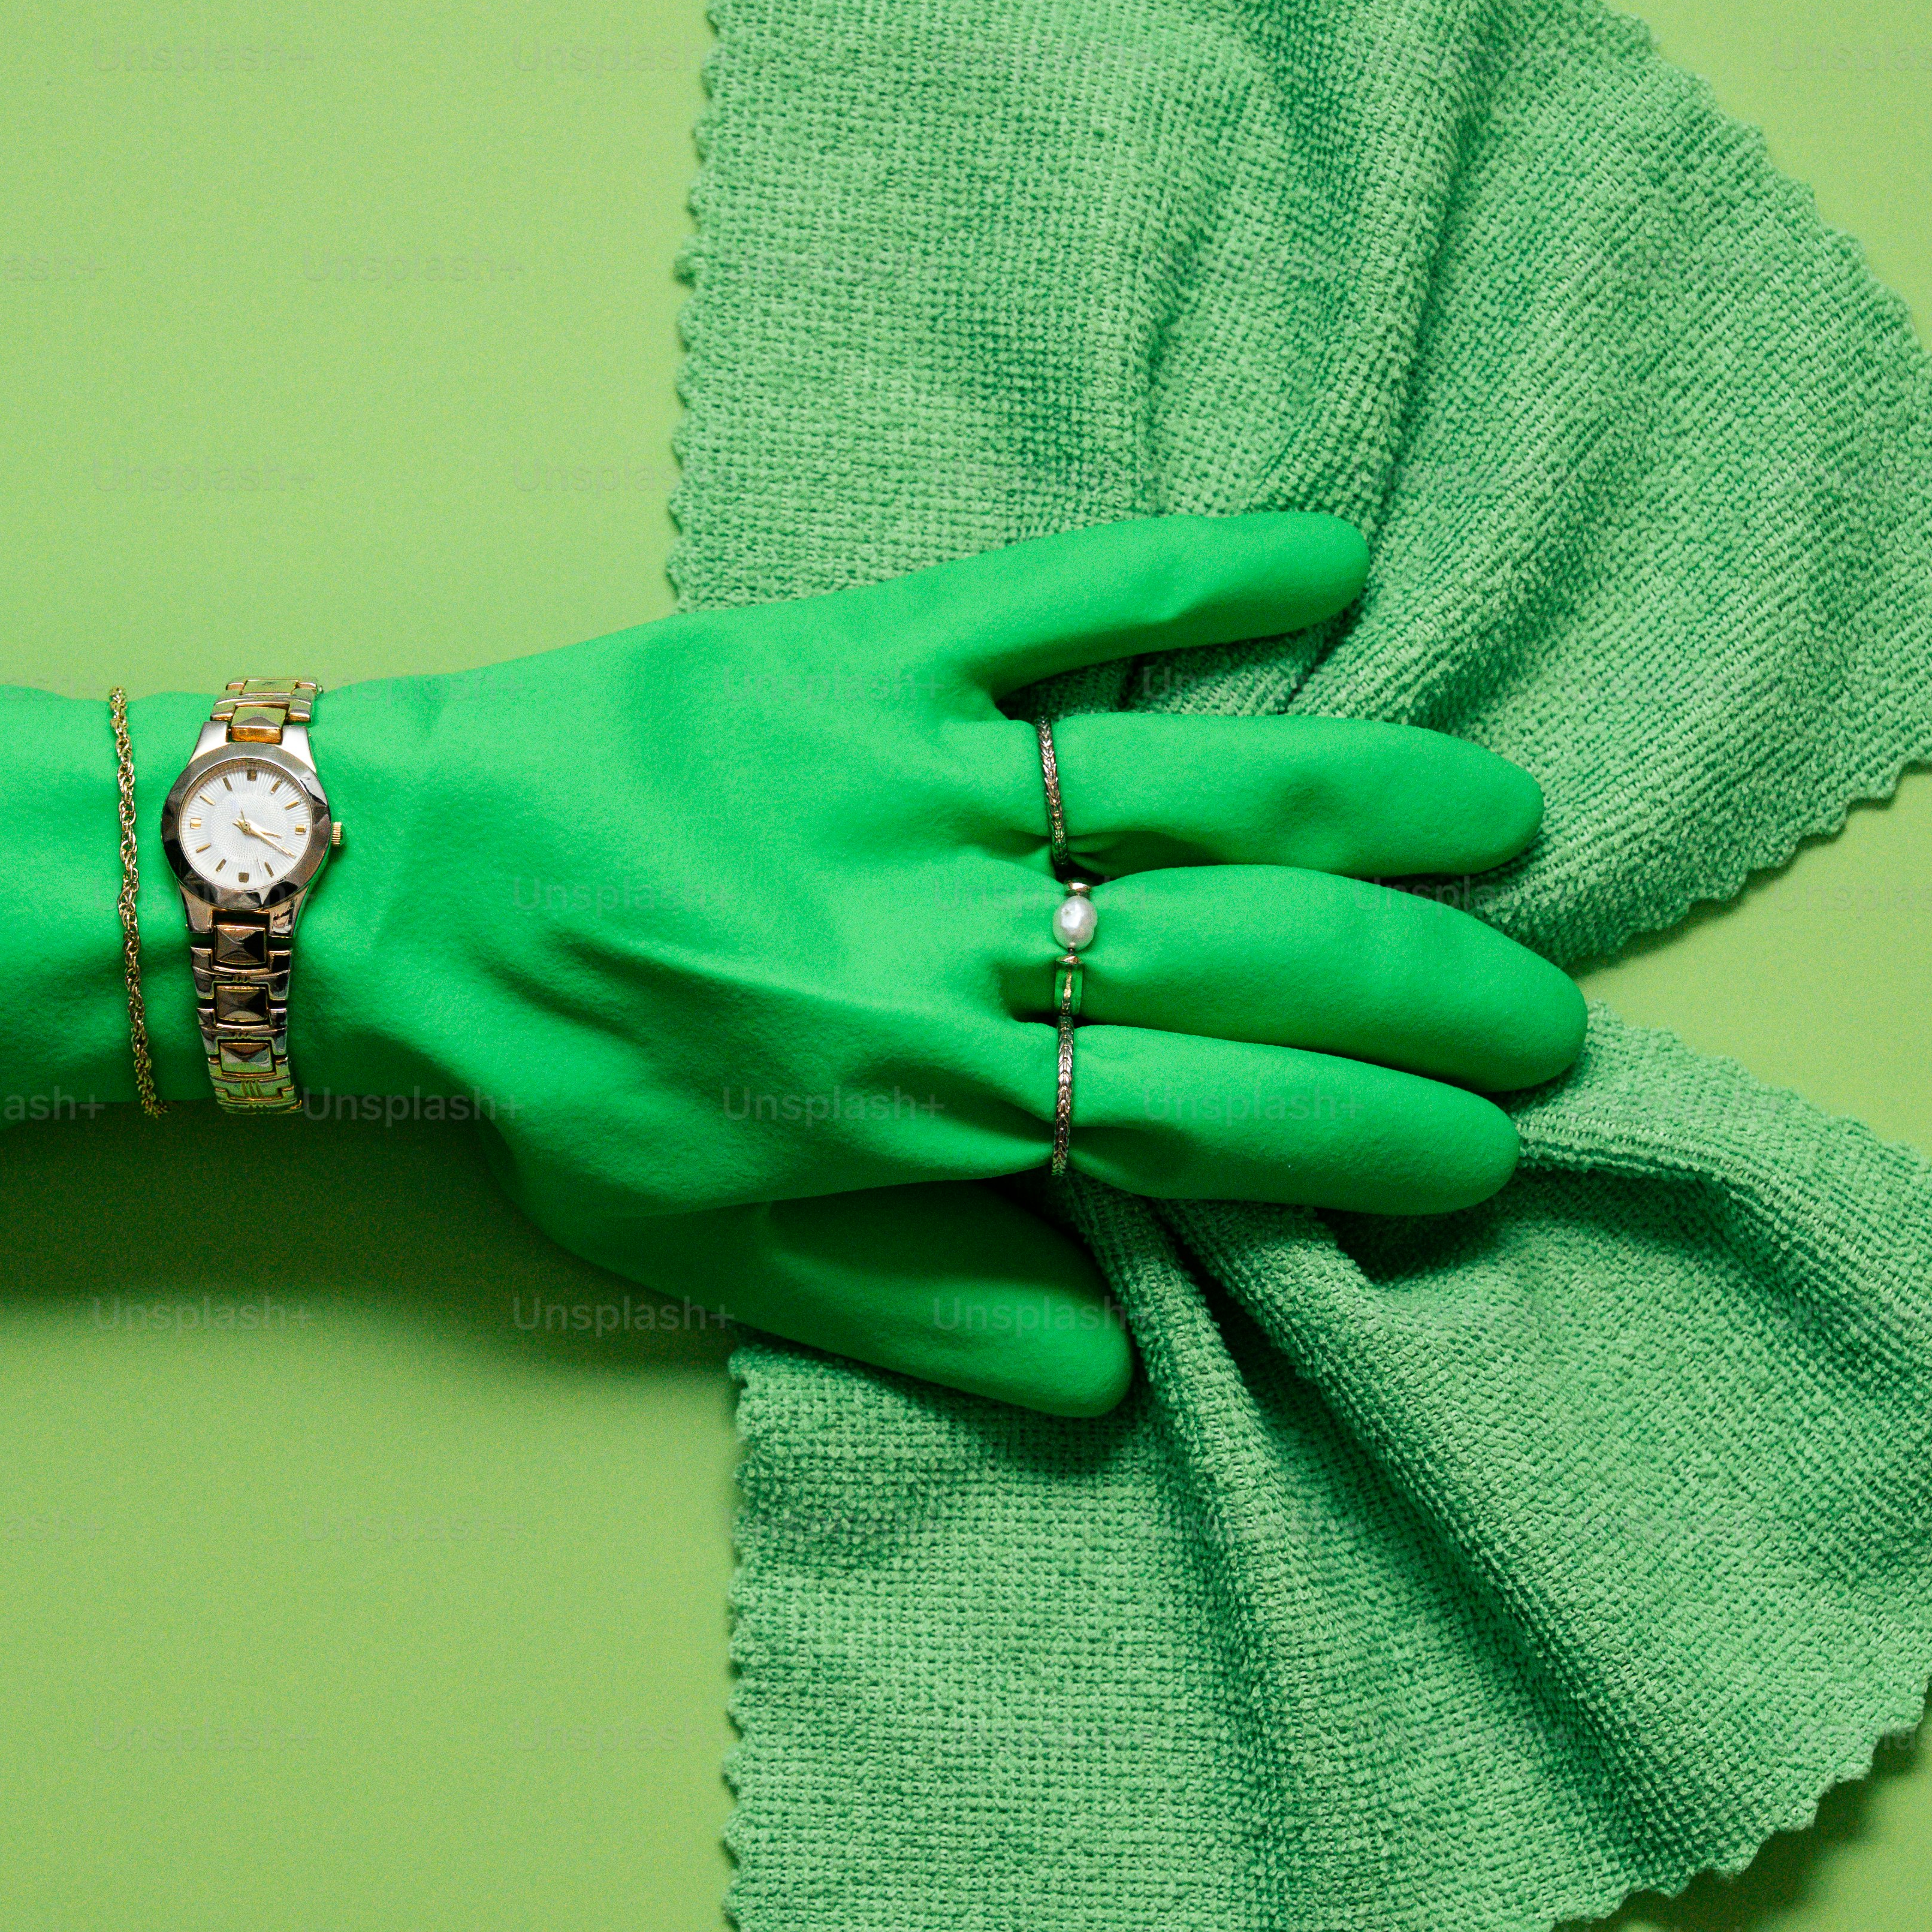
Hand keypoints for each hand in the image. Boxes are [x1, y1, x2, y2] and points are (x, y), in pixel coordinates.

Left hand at [292, 512, 1583, 1413]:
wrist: (388, 888)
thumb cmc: (559, 1077)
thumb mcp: (719, 1248)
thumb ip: (925, 1311)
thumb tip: (1116, 1372)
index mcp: (926, 1088)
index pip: (1213, 1121)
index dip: (1372, 1135)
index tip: (1488, 1150)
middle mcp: (951, 930)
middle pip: (1253, 952)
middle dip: (1427, 989)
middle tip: (1544, 1015)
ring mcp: (914, 773)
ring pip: (1201, 779)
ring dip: (1374, 799)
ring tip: (1500, 818)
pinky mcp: (860, 647)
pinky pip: (1059, 598)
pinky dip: (1201, 571)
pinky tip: (1329, 560)